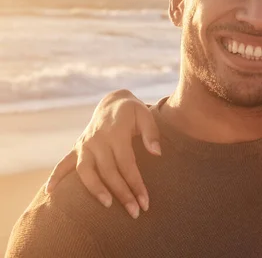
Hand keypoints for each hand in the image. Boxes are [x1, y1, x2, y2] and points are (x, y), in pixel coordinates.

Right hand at [45, 89, 160, 218]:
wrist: (113, 103)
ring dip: (95, 190)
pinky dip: (55, 177)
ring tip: (107, 205)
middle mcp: (97, 140)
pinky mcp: (76, 148)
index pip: (126, 164)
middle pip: (109, 172)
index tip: (145, 202)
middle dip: (122, 194)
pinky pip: (63, 163)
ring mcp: (84, 145)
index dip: (136, 184)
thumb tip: (156, 153)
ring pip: (86, 171)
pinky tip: (49, 193)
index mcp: (116, 133)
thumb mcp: (145, 116)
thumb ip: (152, 134)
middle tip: (134, 212)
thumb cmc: (132, 112)